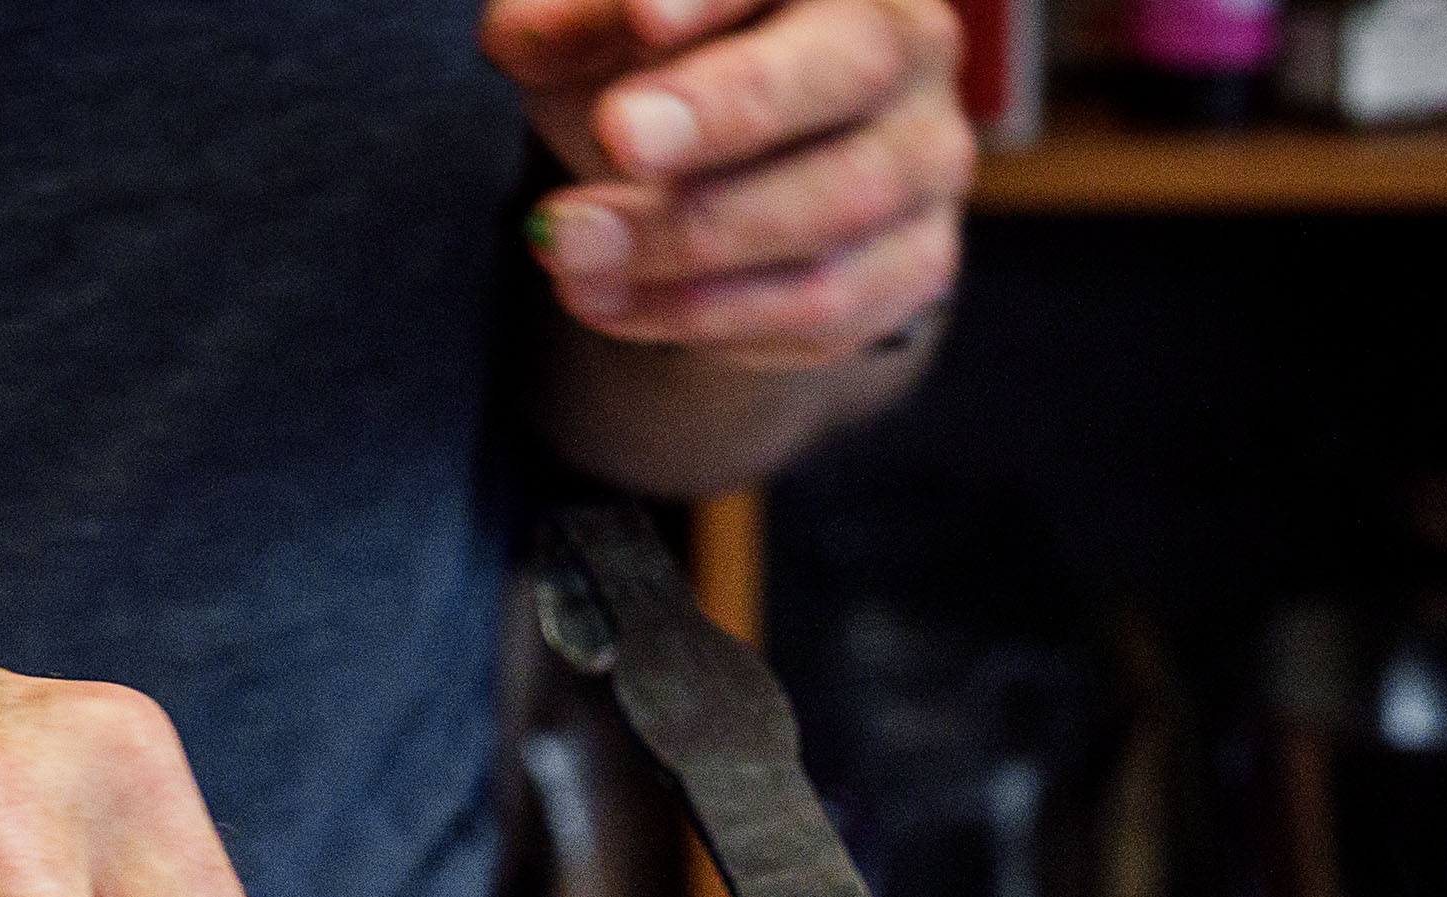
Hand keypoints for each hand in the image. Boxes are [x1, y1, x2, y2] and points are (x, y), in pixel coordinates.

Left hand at [486, 0, 969, 371]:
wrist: (742, 171)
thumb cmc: (668, 60)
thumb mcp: (603, 18)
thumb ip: (567, 13)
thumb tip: (518, 41)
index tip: (640, 18)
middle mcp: (911, 41)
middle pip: (851, 67)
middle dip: (726, 113)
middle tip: (614, 140)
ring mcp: (928, 158)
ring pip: (836, 208)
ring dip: (691, 243)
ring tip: (571, 254)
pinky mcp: (917, 266)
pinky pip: (828, 309)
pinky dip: (711, 317)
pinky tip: (615, 305)